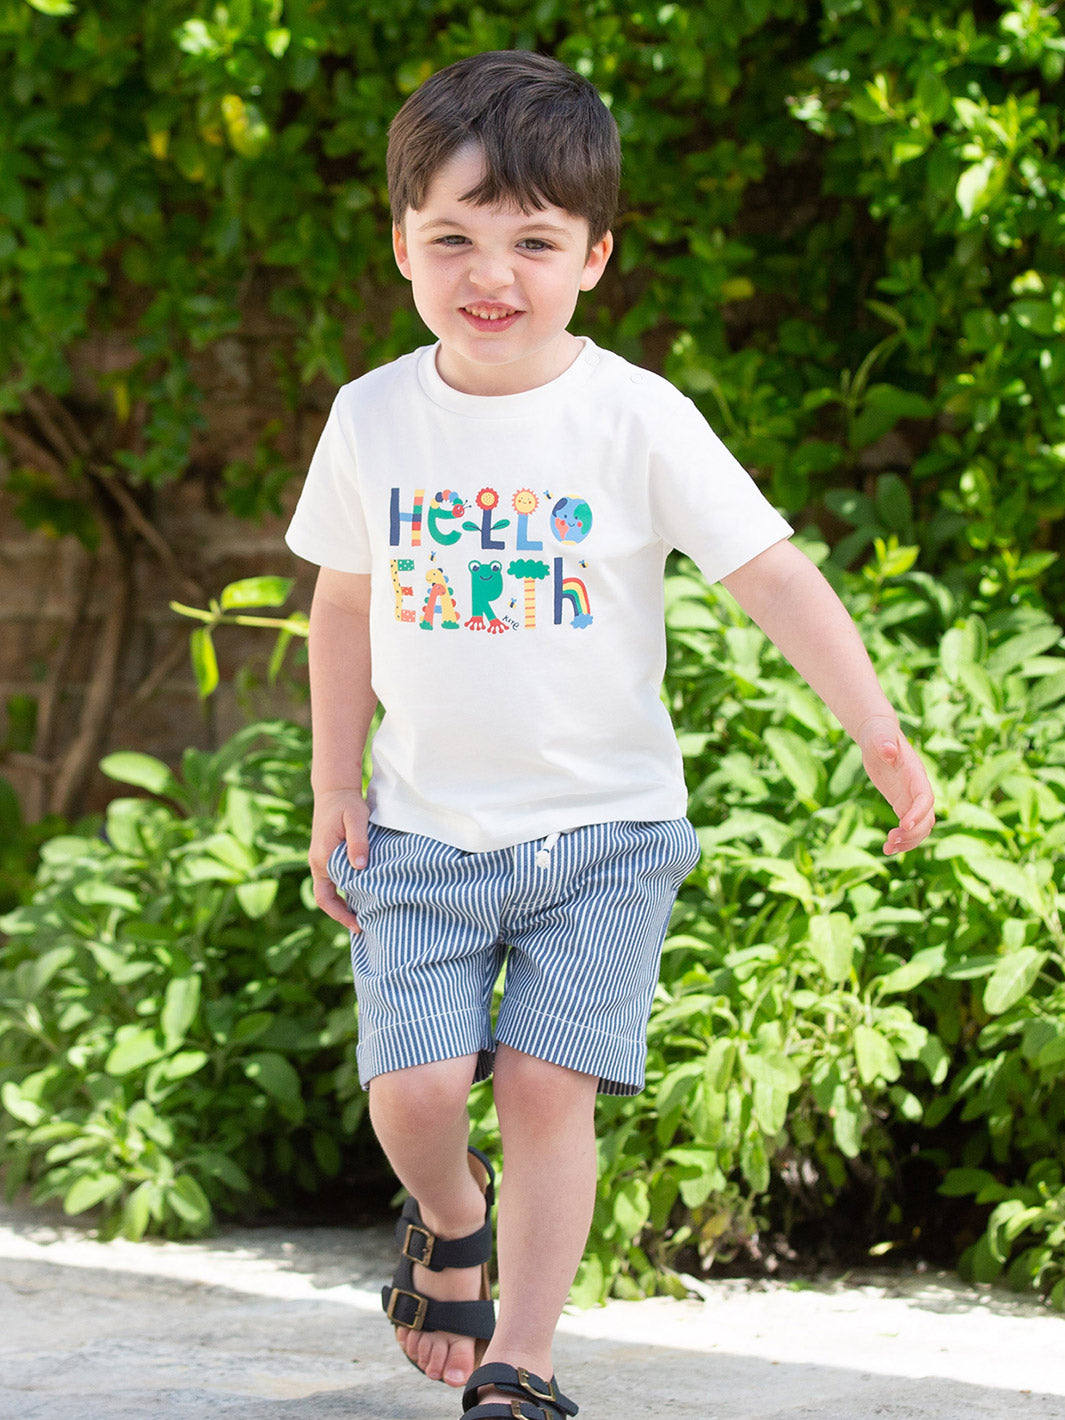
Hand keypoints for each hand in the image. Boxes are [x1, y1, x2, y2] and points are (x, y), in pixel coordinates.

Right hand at [309, 788, 368, 930]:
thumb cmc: (347, 804)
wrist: (334, 790)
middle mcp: (318, 861)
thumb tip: (360, 867)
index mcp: (323, 857)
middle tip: (364, 926)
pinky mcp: (326, 855)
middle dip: (341, 914)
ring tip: (364, 914)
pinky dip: (344, 891)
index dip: (341, 914)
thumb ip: (358, 841)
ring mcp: (320, 859)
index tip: (358, 925)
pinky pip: (332, 880)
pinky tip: (361, 894)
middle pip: (325, 898)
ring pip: (329, 890)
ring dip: (343, 903)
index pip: (327, 897)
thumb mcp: (356, 818)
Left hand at [856, 716, 935, 855]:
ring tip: (887, 849)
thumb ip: (885, 742)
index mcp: (915, 774)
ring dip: (908, 841)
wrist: (878, 735)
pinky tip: (887, 848)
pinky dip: (901, 839)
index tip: (904, 824)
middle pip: (926, 818)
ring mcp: (910, 797)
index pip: (925, 797)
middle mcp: (918, 788)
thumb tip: (889, 751)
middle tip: (890, 840)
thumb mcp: (880, 735)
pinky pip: (908, 826)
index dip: (918, 812)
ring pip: (920, 827)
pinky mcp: (901, 803)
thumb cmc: (879, 733)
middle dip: (913, 833)